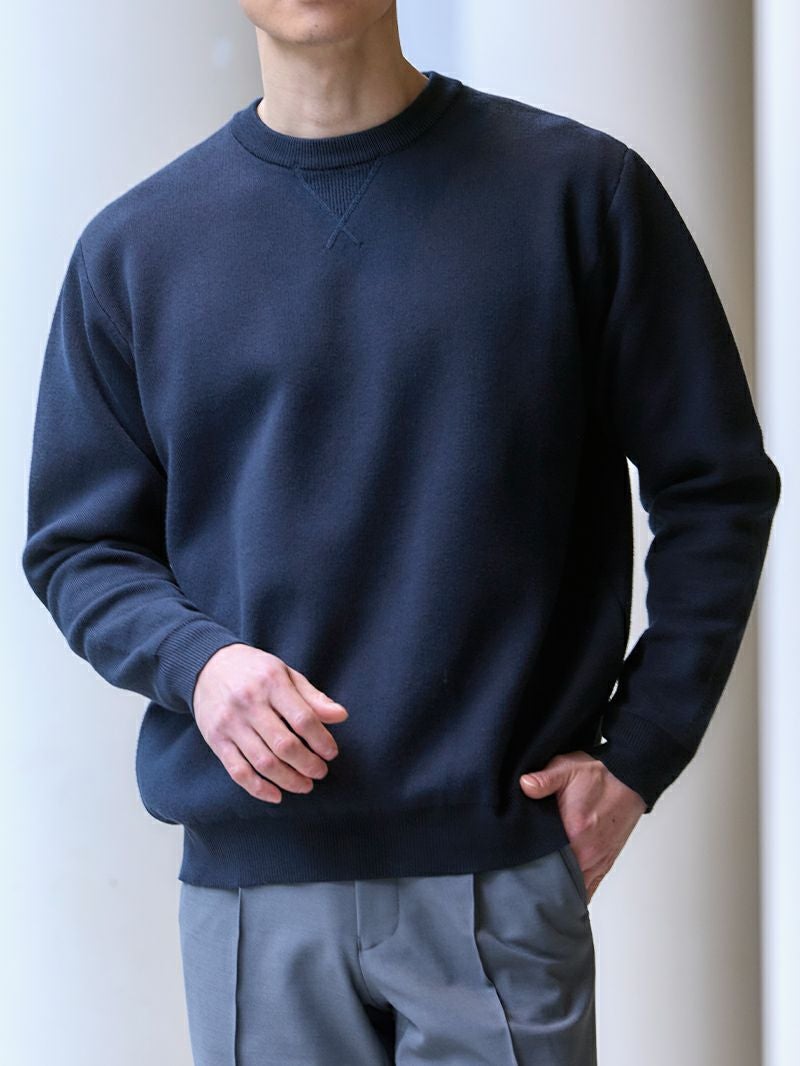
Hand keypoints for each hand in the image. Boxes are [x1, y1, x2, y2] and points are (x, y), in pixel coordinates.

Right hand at [192, 644, 348, 803]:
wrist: (207, 666)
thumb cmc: (255, 671)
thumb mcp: (286, 674)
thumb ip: (312, 697)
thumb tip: (341, 716)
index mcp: (271, 683)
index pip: (302, 719)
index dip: (321, 740)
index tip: (331, 753)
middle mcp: (249, 703)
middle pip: (284, 745)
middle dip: (308, 764)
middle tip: (320, 772)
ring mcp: (230, 723)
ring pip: (263, 762)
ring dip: (288, 780)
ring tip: (305, 785)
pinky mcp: (216, 740)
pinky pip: (238, 771)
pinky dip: (258, 788)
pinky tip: (276, 794)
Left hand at [519, 751, 646, 901]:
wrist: (628, 780)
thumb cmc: (599, 776)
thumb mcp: (567, 769)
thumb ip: (544, 779)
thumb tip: (525, 785)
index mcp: (575, 831)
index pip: (546, 862)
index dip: (528, 868)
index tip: (515, 869)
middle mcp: (589, 852)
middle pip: (558, 881)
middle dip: (540, 882)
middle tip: (521, 880)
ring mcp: (598, 861)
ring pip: (574, 889)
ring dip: (558, 889)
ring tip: (538, 889)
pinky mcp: (605, 863)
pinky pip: (589, 888)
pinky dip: (576, 892)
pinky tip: (562, 894)